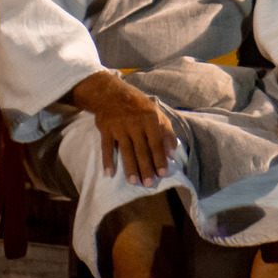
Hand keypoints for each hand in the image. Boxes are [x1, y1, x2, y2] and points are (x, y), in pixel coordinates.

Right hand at [71, 71, 176, 186]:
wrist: (111, 94)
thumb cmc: (139, 107)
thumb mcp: (157, 114)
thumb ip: (167, 133)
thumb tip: (172, 154)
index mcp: (150, 119)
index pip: (156, 143)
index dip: (160, 159)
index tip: (163, 174)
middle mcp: (134, 123)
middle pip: (141, 149)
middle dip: (146, 168)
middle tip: (149, 184)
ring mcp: (119, 126)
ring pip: (125, 150)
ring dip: (130, 167)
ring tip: (134, 181)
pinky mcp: (105, 129)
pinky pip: (106, 147)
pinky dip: (108, 160)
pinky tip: (110, 173)